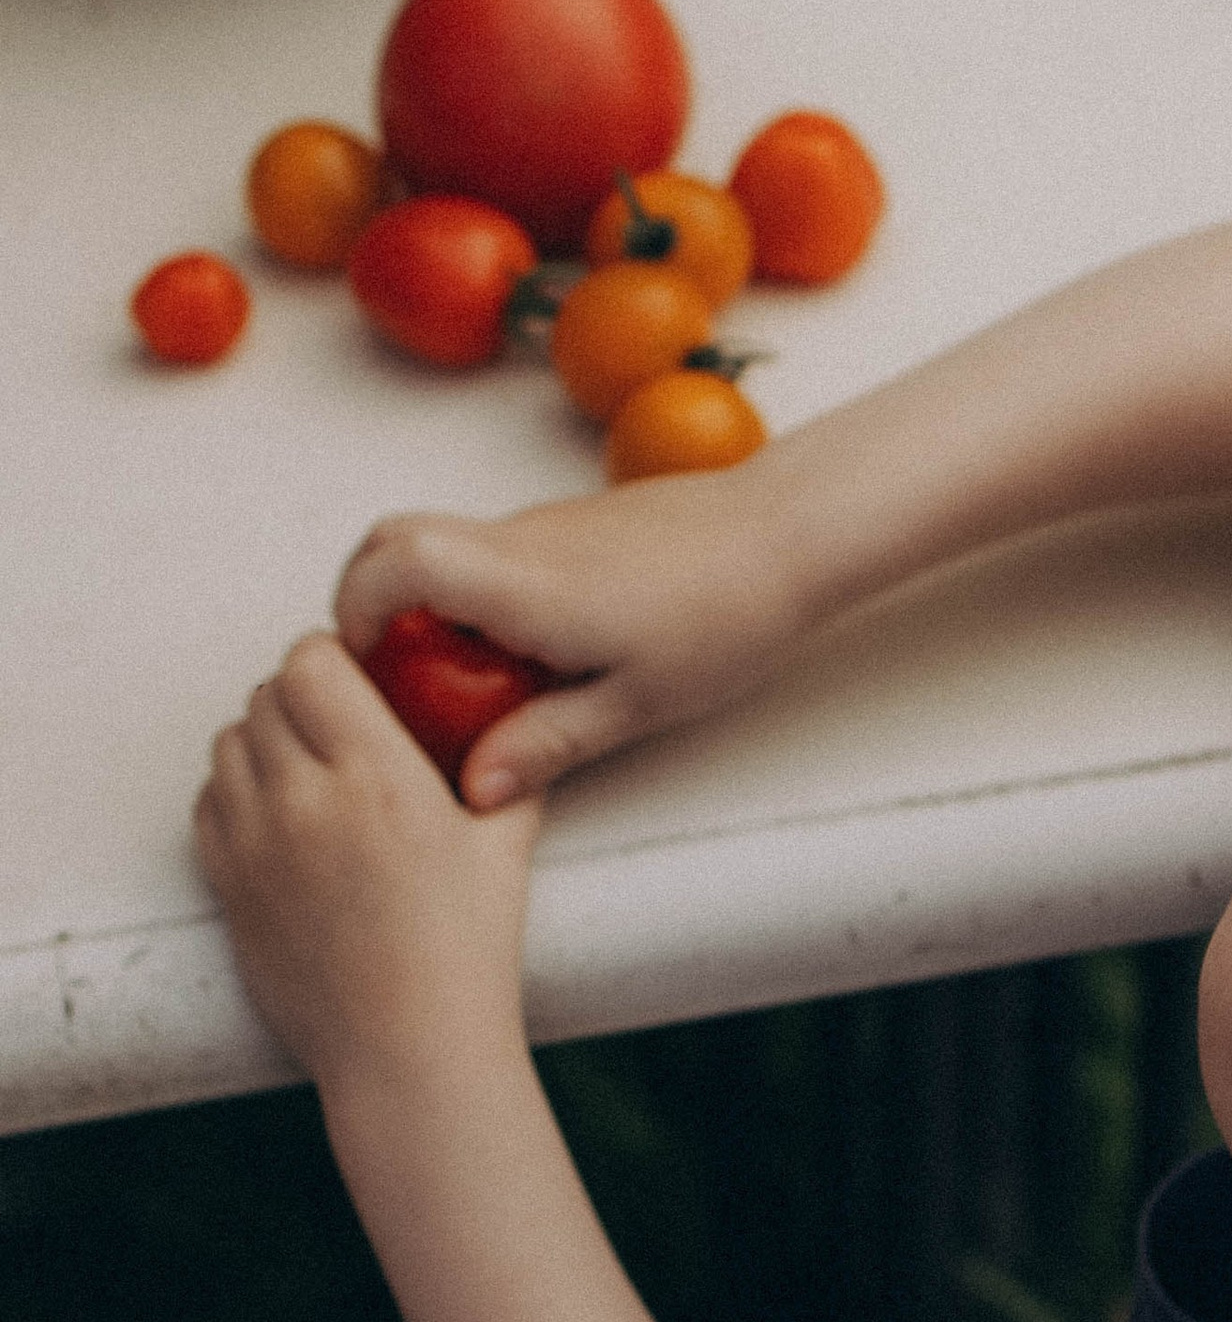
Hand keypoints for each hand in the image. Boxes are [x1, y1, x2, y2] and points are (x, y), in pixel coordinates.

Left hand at [194, 633, 541, 1100]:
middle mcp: (305, 798)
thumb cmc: (465, 959)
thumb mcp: (507, 851)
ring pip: (228, 744)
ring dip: (263, 744)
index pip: (312, 662)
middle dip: (300, 700)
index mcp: (378, 776)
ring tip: (306, 773)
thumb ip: (509, 775)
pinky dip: (236, 795)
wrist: (408, 1050)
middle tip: (337, 728)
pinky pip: (208, 802)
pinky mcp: (228, 883)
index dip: (331, 660)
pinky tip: (279, 820)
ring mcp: (256, 841)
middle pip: (265, 695)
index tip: (355, 681)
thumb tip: (513, 733)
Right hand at [333, 459, 807, 810]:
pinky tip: (529, 662)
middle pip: (395, 542)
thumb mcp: (635, 705)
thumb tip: (471, 792)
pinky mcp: (565, 528)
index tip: (362, 669)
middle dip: (370, 608)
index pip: (392, 561)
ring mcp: (539, 528)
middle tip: (399, 684)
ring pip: (445, 552)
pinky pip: (492, 558)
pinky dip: (479, 603)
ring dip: (433, 613)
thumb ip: (545, 746)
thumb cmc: (721, 621)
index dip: (353, 609)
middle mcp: (516, 543)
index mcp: (520, 584)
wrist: (786, 538)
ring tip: (474, 690)